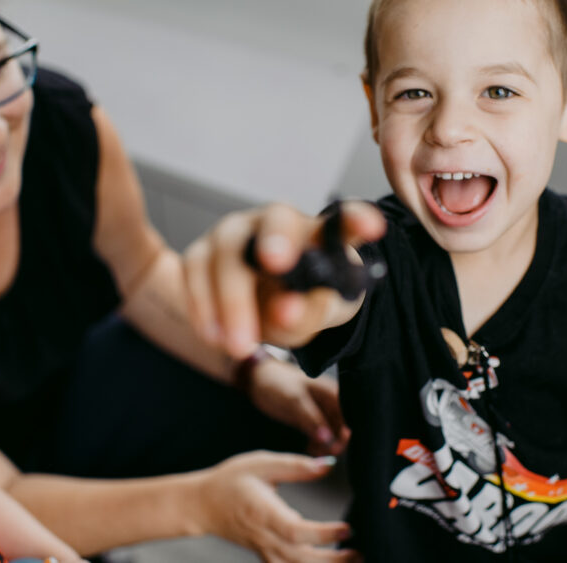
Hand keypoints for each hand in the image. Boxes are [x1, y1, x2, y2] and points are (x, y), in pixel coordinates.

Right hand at [184, 201, 385, 357]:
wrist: (270, 306)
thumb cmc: (305, 301)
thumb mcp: (320, 314)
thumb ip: (311, 312)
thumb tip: (286, 310)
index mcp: (321, 233)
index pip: (344, 221)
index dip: (357, 220)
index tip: (372, 228)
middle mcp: (278, 221)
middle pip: (275, 222)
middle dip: (276, 244)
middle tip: (279, 269)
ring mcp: (236, 232)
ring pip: (226, 250)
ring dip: (230, 298)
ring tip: (239, 345)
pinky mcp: (203, 252)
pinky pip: (194, 270)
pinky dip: (201, 305)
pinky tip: (214, 336)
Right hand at [194, 451, 359, 561]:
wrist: (202, 505)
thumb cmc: (230, 481)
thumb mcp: (261, 463)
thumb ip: (296, 465)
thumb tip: (328, 465)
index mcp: (264, 513)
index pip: (296, 532)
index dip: (323, 534)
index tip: (348, 528)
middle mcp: (265, 537)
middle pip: (302, 558)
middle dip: (334, 560)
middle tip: (361, 552)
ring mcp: (265, 550)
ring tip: (354, 559)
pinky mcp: (267, 555)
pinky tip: (331, 562)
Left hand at [247, 356, 349, 455]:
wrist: (256, 378)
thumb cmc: (276, 383)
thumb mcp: (293, 401)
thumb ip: (312, 419)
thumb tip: (328, 439)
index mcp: (333, 393)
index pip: (350, 418)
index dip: (346, 436)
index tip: (334, 449)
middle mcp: (332, 401)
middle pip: (344, 428)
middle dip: (336, 443)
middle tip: (321, 454)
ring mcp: (322, 410)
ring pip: (333, 433)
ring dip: (327, 445)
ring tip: (314, 452)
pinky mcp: (311, 418)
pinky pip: (322, 434)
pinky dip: (319, 443)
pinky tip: (310, 449)